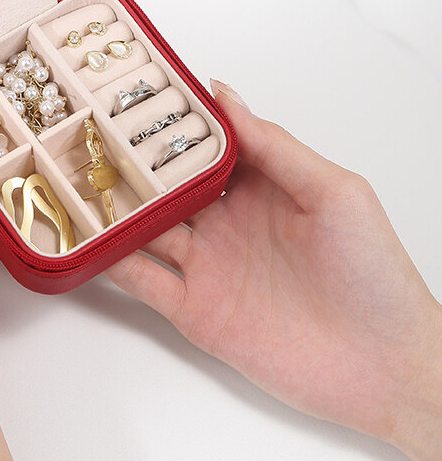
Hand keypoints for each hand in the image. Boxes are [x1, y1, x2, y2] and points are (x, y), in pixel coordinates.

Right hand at [107, 80, 441, 458]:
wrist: (383, 367)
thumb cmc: (374, 275)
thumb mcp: (334, 192)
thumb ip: (275, 146)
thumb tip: (224, 96)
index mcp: (258, 188)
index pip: (202, 147)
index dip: (171, 124)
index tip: (136, 97)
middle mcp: (226, 223)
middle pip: (166, 186)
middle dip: (130, 163)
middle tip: (92, 136)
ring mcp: (207, 266)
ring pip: (146, 228)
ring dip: (114, 208)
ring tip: (79, 180)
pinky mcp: (194, 309)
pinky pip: (143, 280)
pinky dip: (113, 260)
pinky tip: (91, 239)